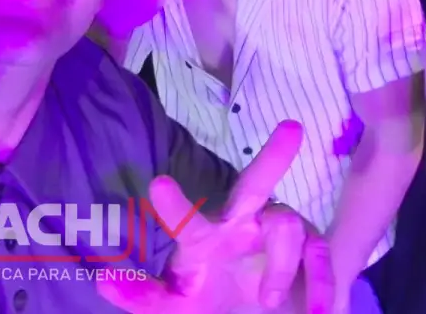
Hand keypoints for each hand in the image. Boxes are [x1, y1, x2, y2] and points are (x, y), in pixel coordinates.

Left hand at [99, 123, 333, 312]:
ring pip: (287, 228)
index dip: (173, 206)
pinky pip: (321, 258)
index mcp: (207, 236)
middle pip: (255, 185)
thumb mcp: (177, 306)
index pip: (187, 218)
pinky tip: (322, 311)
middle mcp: (245, 225)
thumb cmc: (210, 302)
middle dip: (273, 157)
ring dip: (280, 266)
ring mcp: (281, 236)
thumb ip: (144, 297)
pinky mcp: (313, 254)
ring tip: (268, 301)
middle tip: (290, 128)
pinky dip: (321, 285)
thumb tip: (103, 281)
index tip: (157, 185)